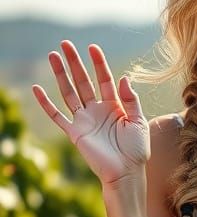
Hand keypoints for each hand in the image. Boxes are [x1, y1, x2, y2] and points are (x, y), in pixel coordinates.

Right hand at [32, 40, 149, 185]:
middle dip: (74, 63)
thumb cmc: (136, 150)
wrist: (127, 172)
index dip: (98, 64)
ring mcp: (85, 120)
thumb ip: (131, 100)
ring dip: (60, 75)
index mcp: (114, 106)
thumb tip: (123, 77)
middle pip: (83, 81)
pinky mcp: (75, 133)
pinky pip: (58, 116)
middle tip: (65, 44)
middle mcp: (97, 110)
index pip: (104, 79)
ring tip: (52, 56)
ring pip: (69, 93)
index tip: (92, 48)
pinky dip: (46, 104)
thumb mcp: (139, 121)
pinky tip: (37, 89)